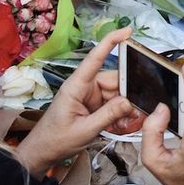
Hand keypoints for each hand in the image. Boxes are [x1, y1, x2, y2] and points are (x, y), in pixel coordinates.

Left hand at [16, 27, 139, 175]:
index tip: (127, 31)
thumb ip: (108, 115)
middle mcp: (84, 86)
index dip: (111, 42)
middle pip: (114, 79)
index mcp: (77, 86)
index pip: (95, 58)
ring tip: (133, 119)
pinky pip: (113, 102)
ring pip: (117, 92)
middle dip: (129, 90)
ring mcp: (89, 95)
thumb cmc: (56, 140)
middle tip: (142, 105)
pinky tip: (125, 122)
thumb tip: (131, 101)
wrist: (42, 153)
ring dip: (126, 104)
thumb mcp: (84, 130)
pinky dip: (120, 111)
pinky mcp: (93, 105)